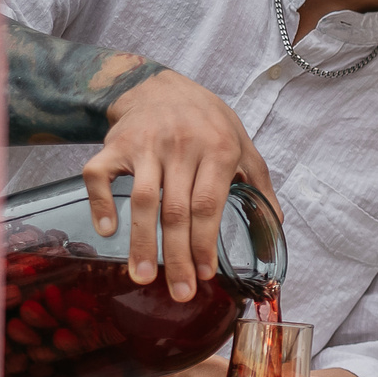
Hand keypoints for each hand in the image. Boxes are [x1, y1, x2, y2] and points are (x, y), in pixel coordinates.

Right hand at [83, 69, 278, 303]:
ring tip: (142, 276)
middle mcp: (181, 147)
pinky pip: (100, 176)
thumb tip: (277, 223)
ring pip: (142, 200)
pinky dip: (101, 203)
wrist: (158, 85)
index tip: (205, 274)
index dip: (205, 242)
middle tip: (178, 292)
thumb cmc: (206, 119)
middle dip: (177, 256)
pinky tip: (106, 230)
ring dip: (141, 242)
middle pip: (176, 211)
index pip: (209, 204)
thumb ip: (258, 182)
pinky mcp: (114, 145)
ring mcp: (145, 146)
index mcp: (217, 150)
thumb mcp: (242, 142)